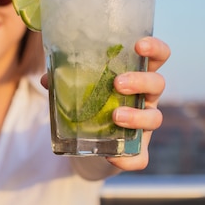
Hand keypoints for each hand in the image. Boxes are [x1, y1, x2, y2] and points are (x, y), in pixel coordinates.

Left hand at [40, 36, 170, 170]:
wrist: (92, 140)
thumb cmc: (91, 103)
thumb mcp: (79, 89)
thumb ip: (65, 81)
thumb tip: (47, 78)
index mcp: (136, 75)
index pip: (157, 57)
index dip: (154, 49)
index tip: (139, 46)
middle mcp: (146, 97)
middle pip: (158, 83)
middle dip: (141, 81)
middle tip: (118, 83)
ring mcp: (145, 123)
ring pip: (155, 118)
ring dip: (137, 117)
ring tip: (115, 117)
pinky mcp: (138, 149)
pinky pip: (140, 157)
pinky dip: (128, 159)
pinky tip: (112, 157)